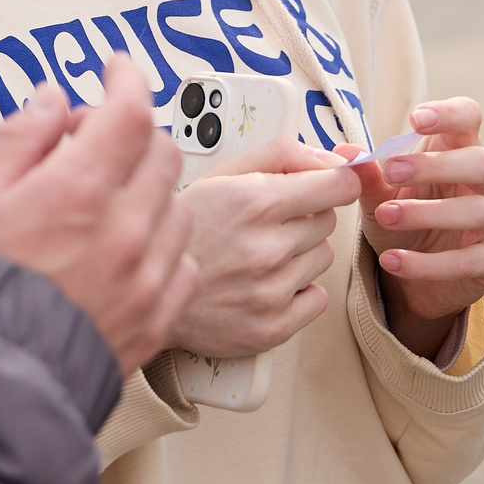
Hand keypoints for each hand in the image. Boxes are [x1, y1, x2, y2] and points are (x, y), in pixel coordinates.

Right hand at [0, 60, 198, 377]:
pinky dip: (164, 247)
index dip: (126, 79)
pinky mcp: (156, 320)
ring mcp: (146, 278)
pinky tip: (129, 253)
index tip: (116, 69)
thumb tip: (51, 101)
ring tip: (108, 206)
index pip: (129, 111)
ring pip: (178, 205)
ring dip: (150, 191)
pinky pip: (185, 264)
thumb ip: (19, 139)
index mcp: (78, 191)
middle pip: (161, 152)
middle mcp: (124, 231)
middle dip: (132, 135)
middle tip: (96, 144)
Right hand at [167, 138, 361, 359]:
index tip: (332, 184)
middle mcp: (265, 248)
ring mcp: (270, 291)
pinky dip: (299, 291)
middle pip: (327, 221)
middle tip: (268, 223)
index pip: (337, 186)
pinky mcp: (272, 327)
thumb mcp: (220, 175)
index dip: (337, 181)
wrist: (146, 289)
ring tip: (260, 254)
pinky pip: (318, 298)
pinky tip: (266, 283)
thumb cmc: (185, 231)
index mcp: (253, 202)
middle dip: (305, 216)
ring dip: (300, 253)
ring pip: (323, 258)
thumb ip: (280, 155)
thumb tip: (332, 158)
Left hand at [352, 98, 483, 350]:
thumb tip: (345, 152)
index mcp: (462, 149)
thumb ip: (368, 176)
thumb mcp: (381, 197)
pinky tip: (393, 261)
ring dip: (428, 213)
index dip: (449, 114)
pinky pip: (471, 260)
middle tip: (391, 173)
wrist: (419, 277)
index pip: (469, 117)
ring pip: (478, 211)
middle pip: (480, 161)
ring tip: (386, 216)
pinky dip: (428, 263)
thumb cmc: (405, 220)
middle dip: (435, 166)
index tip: (415, 119)